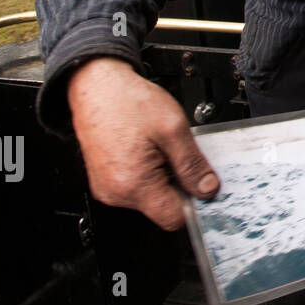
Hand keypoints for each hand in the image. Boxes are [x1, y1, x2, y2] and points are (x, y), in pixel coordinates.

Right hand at [68, 57, 218, 230]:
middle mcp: (116, 193)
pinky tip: (148, 149)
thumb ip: (192, 164)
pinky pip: (136, 188)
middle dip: (179, 186)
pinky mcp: (105, 180)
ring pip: (150, 198)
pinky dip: (149, 173)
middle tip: (180, 154)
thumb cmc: (127, 101)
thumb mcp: (173, 128)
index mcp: (133, 184)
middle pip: (162, 208)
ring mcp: (107, 188)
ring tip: (160, 147)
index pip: (174, 219)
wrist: (97, 85)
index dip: (195, 204)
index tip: (204, 186)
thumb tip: (208, 189)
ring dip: (164, 178)